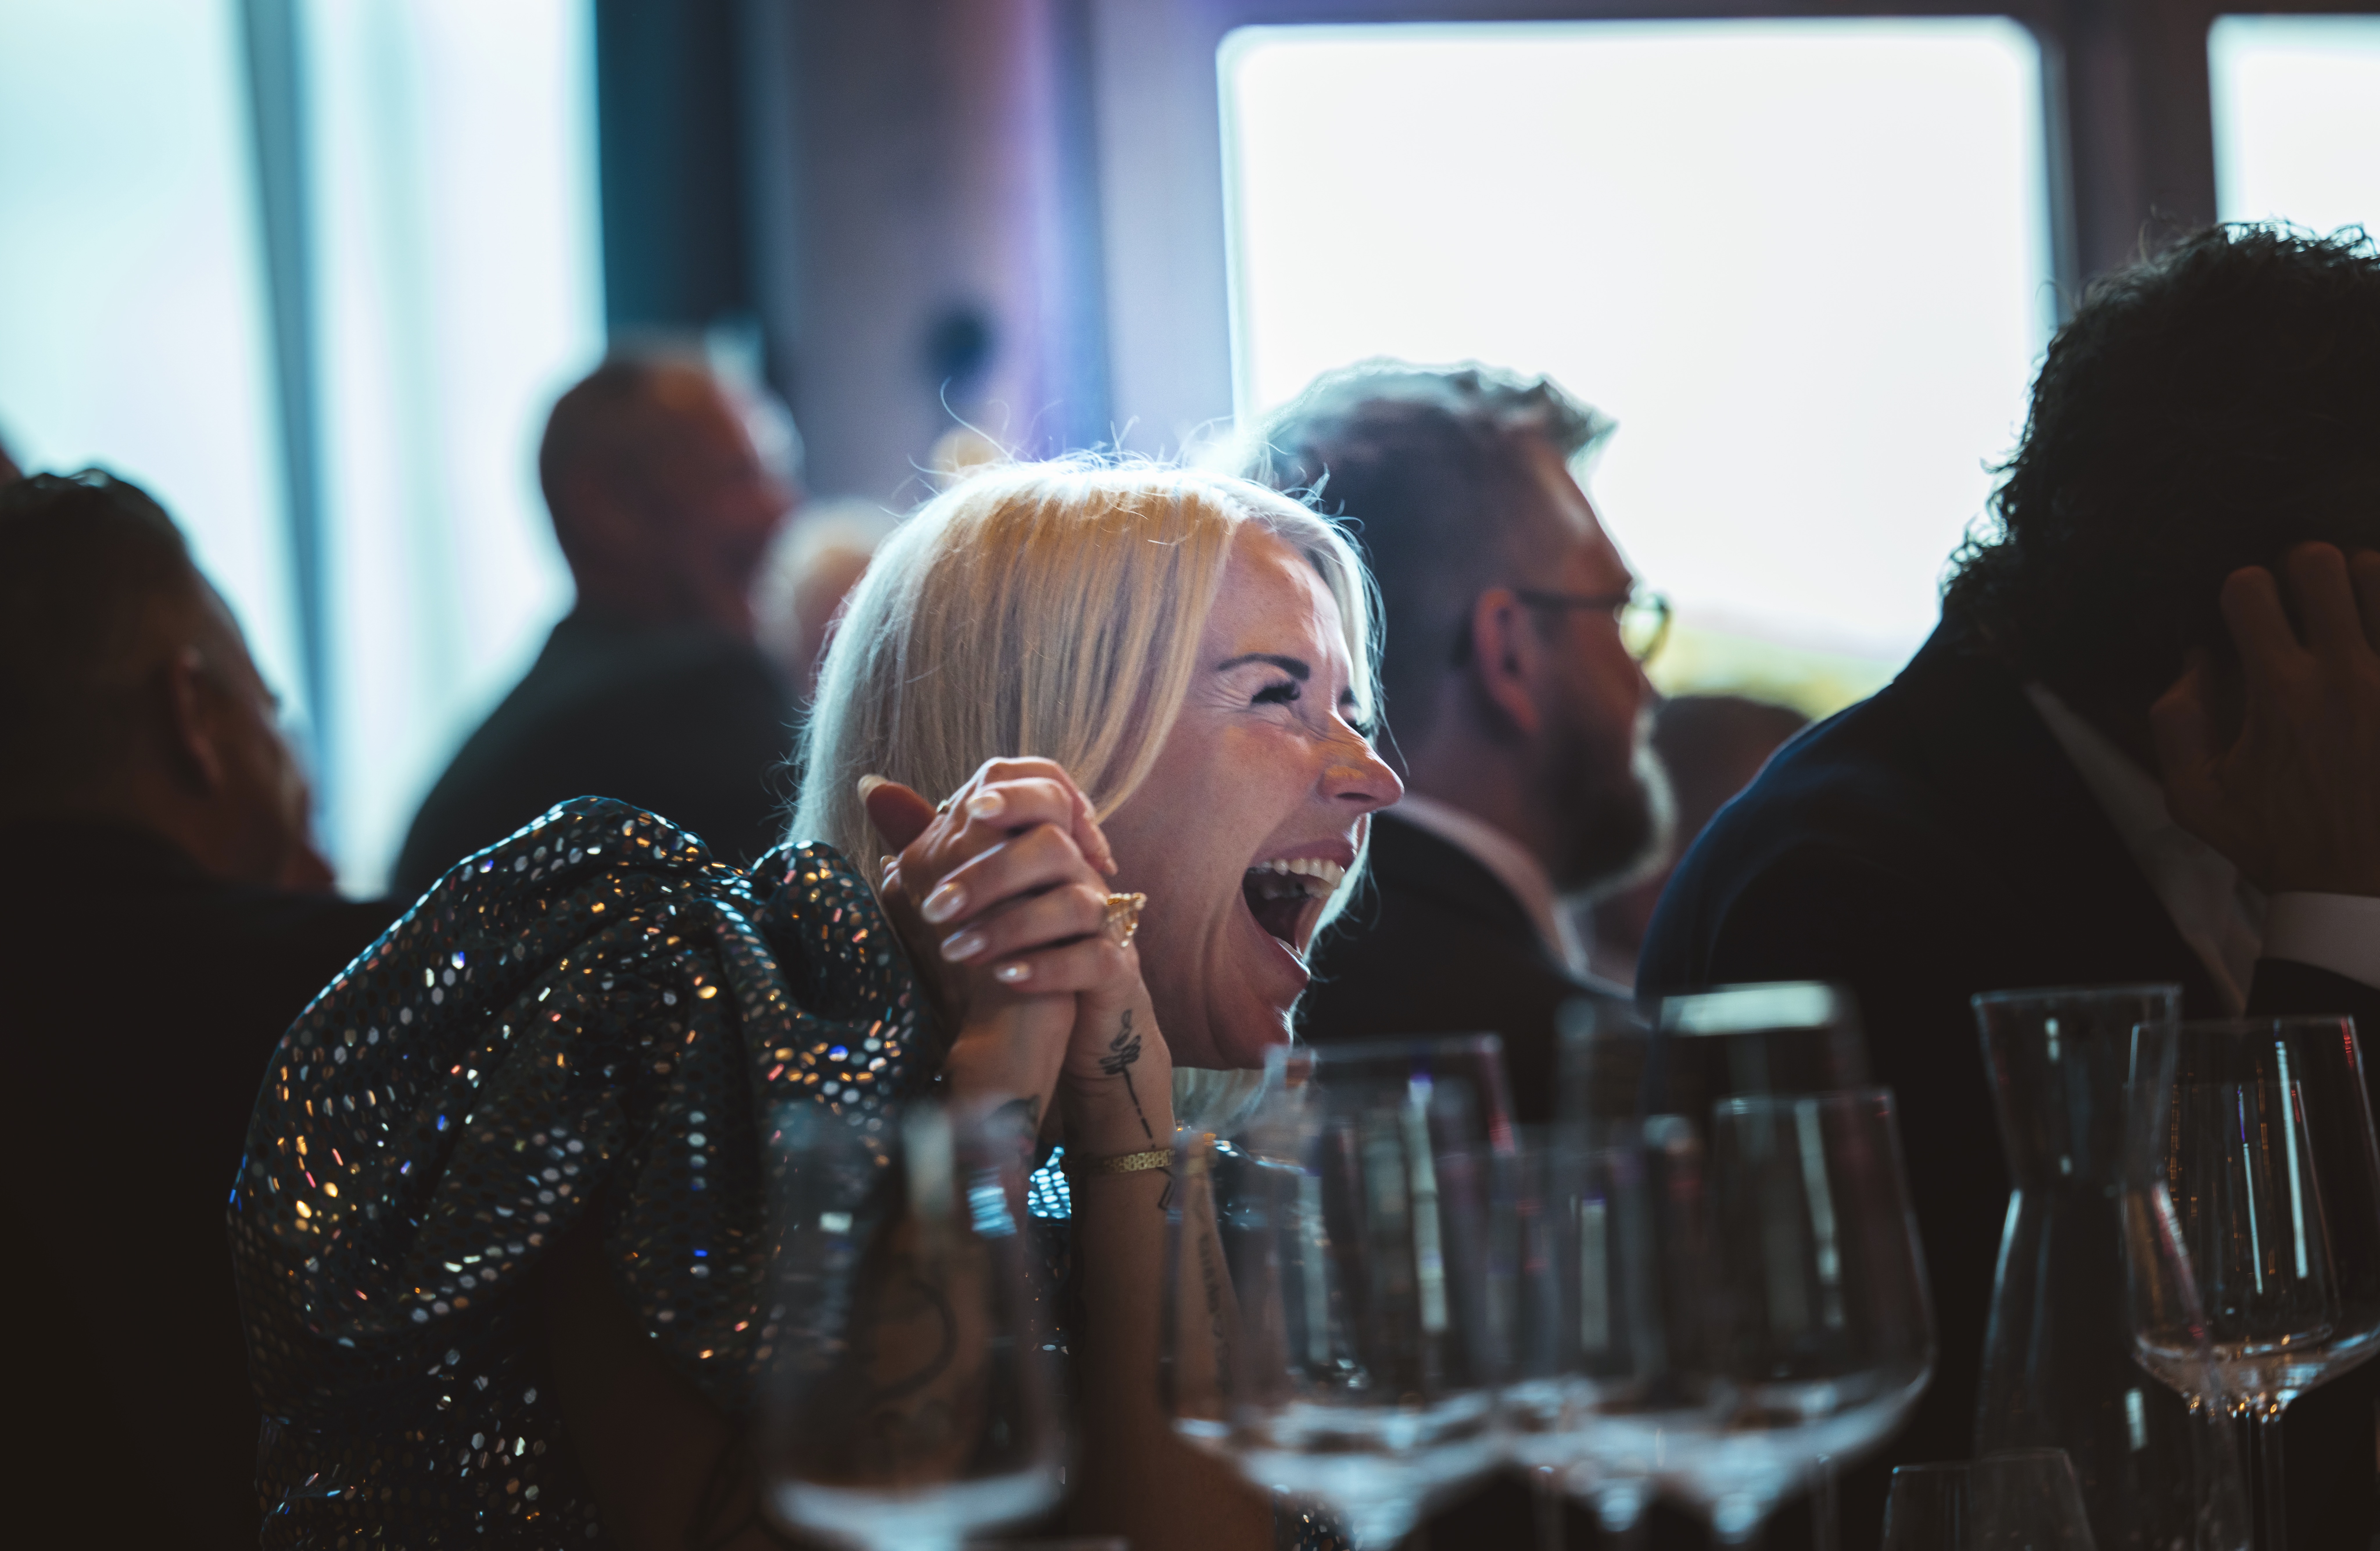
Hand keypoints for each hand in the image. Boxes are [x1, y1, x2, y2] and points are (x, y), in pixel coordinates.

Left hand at [862, 759, 1137, 1123]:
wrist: (1054, 1017)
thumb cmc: (1006, 941)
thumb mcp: (964, 890)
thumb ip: (929, 842)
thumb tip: (874, 789)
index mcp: (1046, 845)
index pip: (1046, 789)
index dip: (1015, 792)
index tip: (974, 810)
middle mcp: (1080, 875)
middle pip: (1053, 844)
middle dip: (991, 873)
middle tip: (936, 909)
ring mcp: (1104, 921)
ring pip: (1074, 903)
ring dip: (1010, 926)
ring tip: (956, 952)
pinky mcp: (1115, 967)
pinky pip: (1094, 958)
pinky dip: (1048, 967)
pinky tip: (1006, 977)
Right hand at [2152, 543, 2379, 894]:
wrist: (2362, 891)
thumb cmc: (2281, 844)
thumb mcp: (2196, 799)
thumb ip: (2174, 723)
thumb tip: (2195, 660)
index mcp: (2280, 693)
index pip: (2248, 588)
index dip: (2239, 594)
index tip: (2247, 620)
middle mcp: (2345, 675)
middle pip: (2319, 562)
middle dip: (2299, 569)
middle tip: (2302, 598)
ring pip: (2379, 574)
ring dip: (2360, 583)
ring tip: (2355, 610)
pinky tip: (2377, 636)